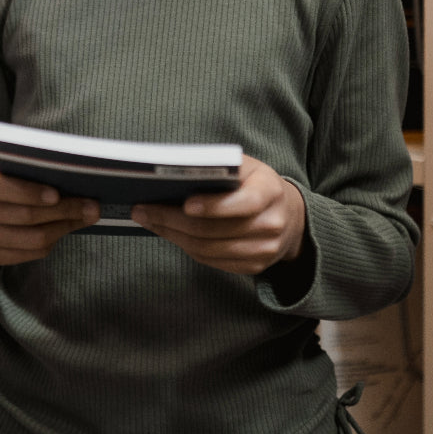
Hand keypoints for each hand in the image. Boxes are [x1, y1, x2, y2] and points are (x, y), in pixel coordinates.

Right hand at [0, 151, 98, 264]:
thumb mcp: (3, 158)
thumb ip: (27, 157)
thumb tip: (68, 161)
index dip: (28, 192)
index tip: (57, 194)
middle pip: (23, 216)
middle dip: (63, 211)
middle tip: (92, 205)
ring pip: (30, 239)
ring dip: (64, 228)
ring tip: (86, 217)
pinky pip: (28, 254)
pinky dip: (52, 241)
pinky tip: (66, 228)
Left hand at [130, 155, 306, 274]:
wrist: (289, 216)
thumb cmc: (257, 183)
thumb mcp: (247, 166)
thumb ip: (220, 168)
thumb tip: (175, 173)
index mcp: (270, 191)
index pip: (243, 202)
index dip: (213, 206)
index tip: (184, 204)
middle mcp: (271, 224)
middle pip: (215, 230)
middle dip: (173, 220)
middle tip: (143, 210)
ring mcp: (264, 250)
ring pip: (208, 249)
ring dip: (172, 235)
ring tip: (147, 220)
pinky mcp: (253, 267)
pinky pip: (211, 261)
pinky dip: (185, 247)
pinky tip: (168, 232)